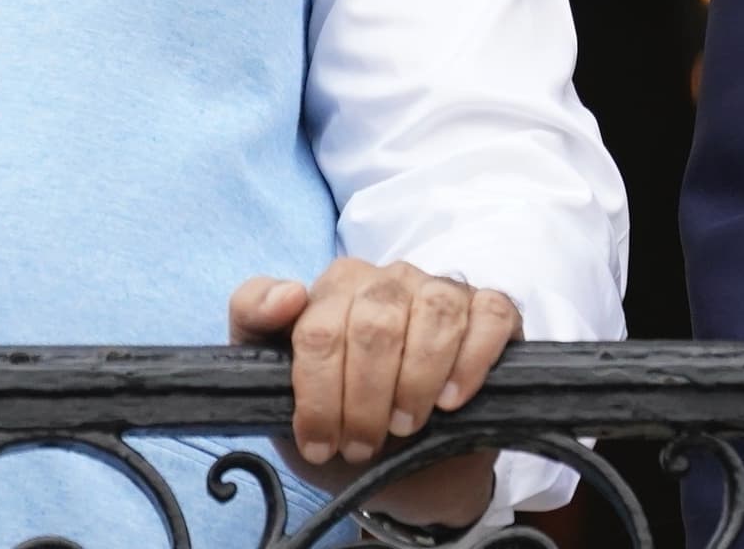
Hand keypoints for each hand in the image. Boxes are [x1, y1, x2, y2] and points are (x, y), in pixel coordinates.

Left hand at [228, 260, 521, 526]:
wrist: (406, 464)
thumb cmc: (340, 418)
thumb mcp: (279, 387)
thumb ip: (254, 322)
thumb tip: (288, 292)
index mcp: (332, 289)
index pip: (317, 327)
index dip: (316, 395)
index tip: (316, 443)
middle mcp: (386, 279)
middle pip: (372, 325)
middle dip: (363, 402)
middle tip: (360, 447)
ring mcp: (439, 289)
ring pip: (432, 313)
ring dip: (415, 383)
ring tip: (404, 427)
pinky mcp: (490, 309)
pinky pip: (487, 317)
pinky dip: (469, 363)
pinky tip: (450, 400)